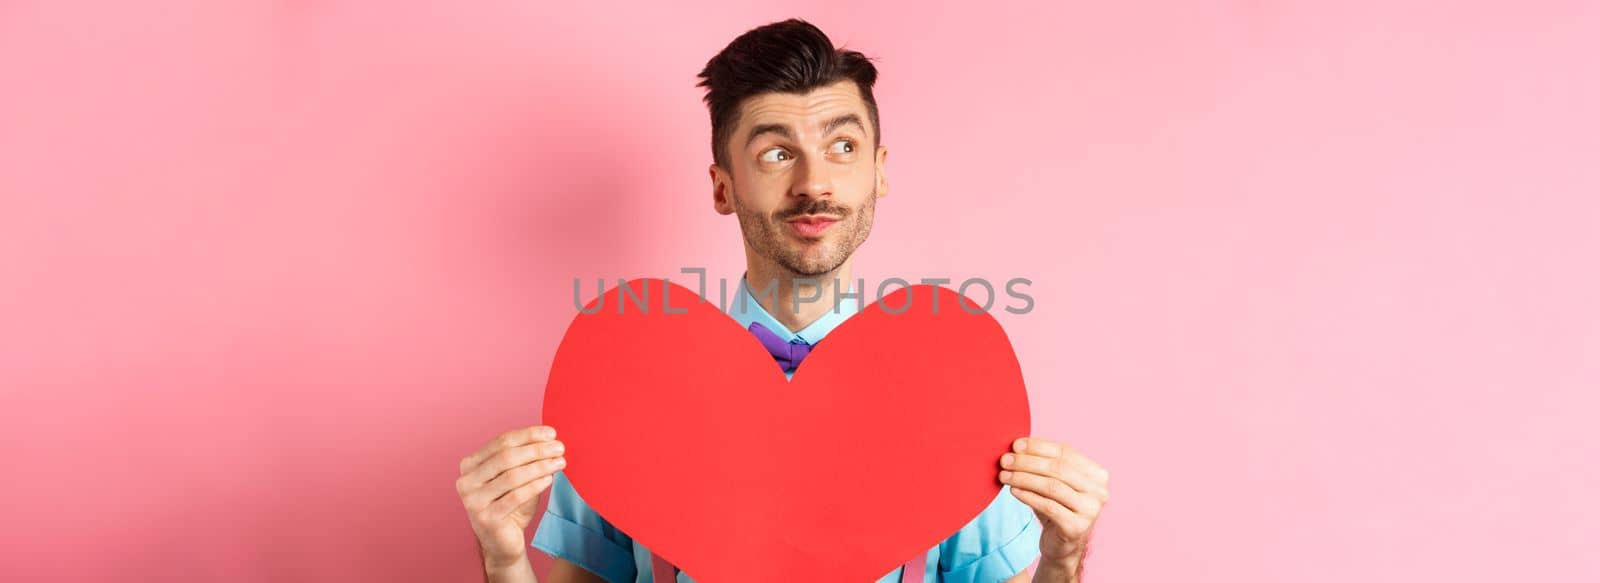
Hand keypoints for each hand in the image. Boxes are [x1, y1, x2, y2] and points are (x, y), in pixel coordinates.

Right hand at [456, 425, 566, 567]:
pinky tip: (549, 479)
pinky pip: (515, 497)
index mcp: (470, 465)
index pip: (501, 442)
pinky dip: (534, 486)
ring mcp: (473, 501)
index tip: (552, 433)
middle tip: (560, 448)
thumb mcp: (516, 477)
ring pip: (512, 476)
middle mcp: (466, 481)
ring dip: (539, 466)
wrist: (503, 543)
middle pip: (506, 457)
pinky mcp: (486, 519)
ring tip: (559, 462)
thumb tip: (550, 438)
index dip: (528, 435)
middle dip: (536, 450)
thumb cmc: (511, 506)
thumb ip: (525, 458)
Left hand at [998, 437, 1109, 577]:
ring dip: (1024, 478)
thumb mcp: (1053, 482)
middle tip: (1004, 460)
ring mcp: (1091, 510)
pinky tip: (1013, 491)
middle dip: (1028, 462)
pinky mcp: (1077, 527)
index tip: (1015, 445)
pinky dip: (1028, 496)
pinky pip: (1048, 506)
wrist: (1062, 544)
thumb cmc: (1057, 507)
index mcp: (1097, 474)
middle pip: (1058, 469)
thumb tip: (1017, 446)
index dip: (1038, 446)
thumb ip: (1043, 463)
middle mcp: (1099, 491)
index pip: (1065, 452)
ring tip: (1004, 476)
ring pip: (1052, 486)